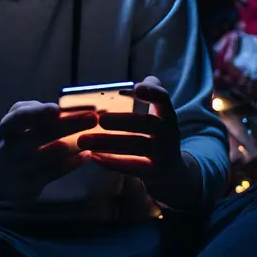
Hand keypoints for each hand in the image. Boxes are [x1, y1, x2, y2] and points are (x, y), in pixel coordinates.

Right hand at [0, 101, 96, 207]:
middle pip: (42, 136)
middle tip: (93, 118)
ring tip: (95, 135)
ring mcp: (21, 169)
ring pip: (53, 156)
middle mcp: (11, 149)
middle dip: (69, 125)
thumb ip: (33, 109)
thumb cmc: (13, 138)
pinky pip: (57, 172)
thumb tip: (61, 109)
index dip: (37, 113)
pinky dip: (74, 163)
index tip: (56, 109)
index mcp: (8, 128)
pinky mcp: (30, 186)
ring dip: (76, 145)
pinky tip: (87, 155)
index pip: (20, 118)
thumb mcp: (14, 119)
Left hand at [76, 76, 201, 208]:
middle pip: (148, 124)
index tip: (136, 87)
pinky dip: (113, 162)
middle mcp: (169, 133)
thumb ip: (148, 96)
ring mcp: (163, 154)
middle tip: (100, 120)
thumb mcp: (157, 115)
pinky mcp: (155, 173)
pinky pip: (133, 168)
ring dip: (108, 143)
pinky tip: (93, 157)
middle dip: (124, 121)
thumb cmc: (156, 135)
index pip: (163, 99)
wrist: (173, 172)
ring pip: (137, 146)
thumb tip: (134, 83)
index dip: (152, 93)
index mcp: (166, 114)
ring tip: (83, 140)